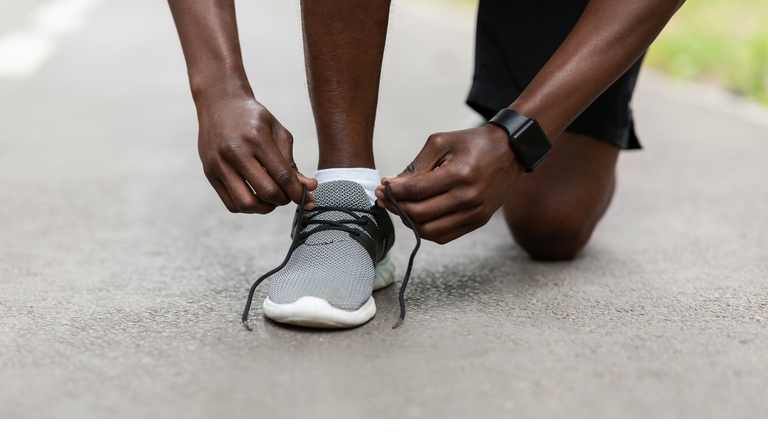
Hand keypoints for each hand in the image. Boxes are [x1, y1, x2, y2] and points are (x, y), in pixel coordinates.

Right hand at [196, 93, 316, 212]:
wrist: (219, 103)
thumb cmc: (253, 118)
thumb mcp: (277, 132)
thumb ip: (291, 162)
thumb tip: (308, 187)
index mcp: (256, 138)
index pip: (282, 175)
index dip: (298, 192)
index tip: (307, 199)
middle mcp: (235, 152)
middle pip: (266, 192)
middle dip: (284, 200)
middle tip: (288, 195)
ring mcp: (219, 164)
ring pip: (246, 203)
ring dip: (265, 208)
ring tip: (272, 199)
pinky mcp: (209, 173)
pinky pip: (231, 204)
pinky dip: (248, 207)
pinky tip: (256, 198)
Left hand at [375, 124, 523, 243]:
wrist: (509, 151)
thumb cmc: (472, 143)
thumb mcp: (441, 143)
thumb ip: (415, 166)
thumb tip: (391, 186)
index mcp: (460, 174)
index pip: (416, 191)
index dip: (393, 192)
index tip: (381, 188)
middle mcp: (469, 198)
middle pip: (420, 214)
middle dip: (396, 207)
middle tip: (384, 198)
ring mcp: (475, 213)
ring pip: (429, 231)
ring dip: (408, 222)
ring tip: (399, 208)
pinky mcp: (478, 221)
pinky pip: (444, 236)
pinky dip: (425, 230)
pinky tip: (416, 216)